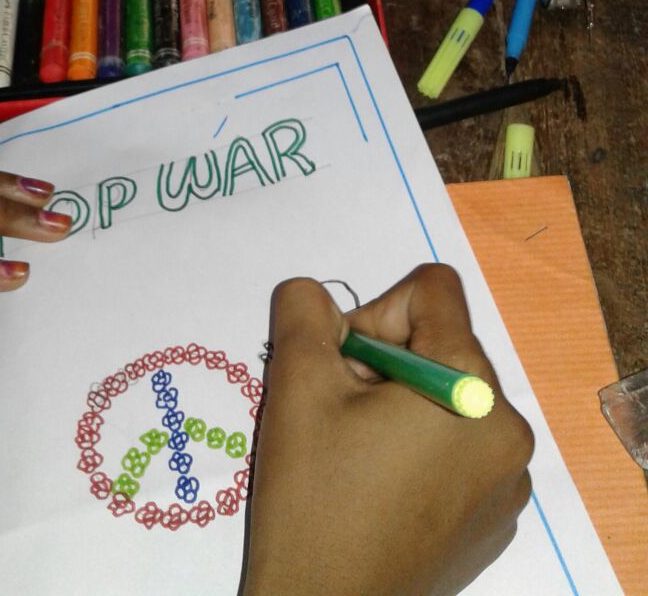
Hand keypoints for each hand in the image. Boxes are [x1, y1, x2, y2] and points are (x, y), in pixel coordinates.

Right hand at [243, 266, 533, 595]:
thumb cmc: (315, 499)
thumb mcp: (297, 385)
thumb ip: (305, 311)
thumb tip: (317, 295)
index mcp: (471, 385)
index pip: (432, 290)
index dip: (375, 314)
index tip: (344, 369)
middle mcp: (508, 426)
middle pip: (442, 345)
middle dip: (386, 364)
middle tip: (343, 416)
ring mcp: (510, 479)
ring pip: (450, 396)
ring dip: (403, 406)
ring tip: (360, 456)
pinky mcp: (497, 517)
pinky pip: (462, 448)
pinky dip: (422, 451)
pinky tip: (382, 491)